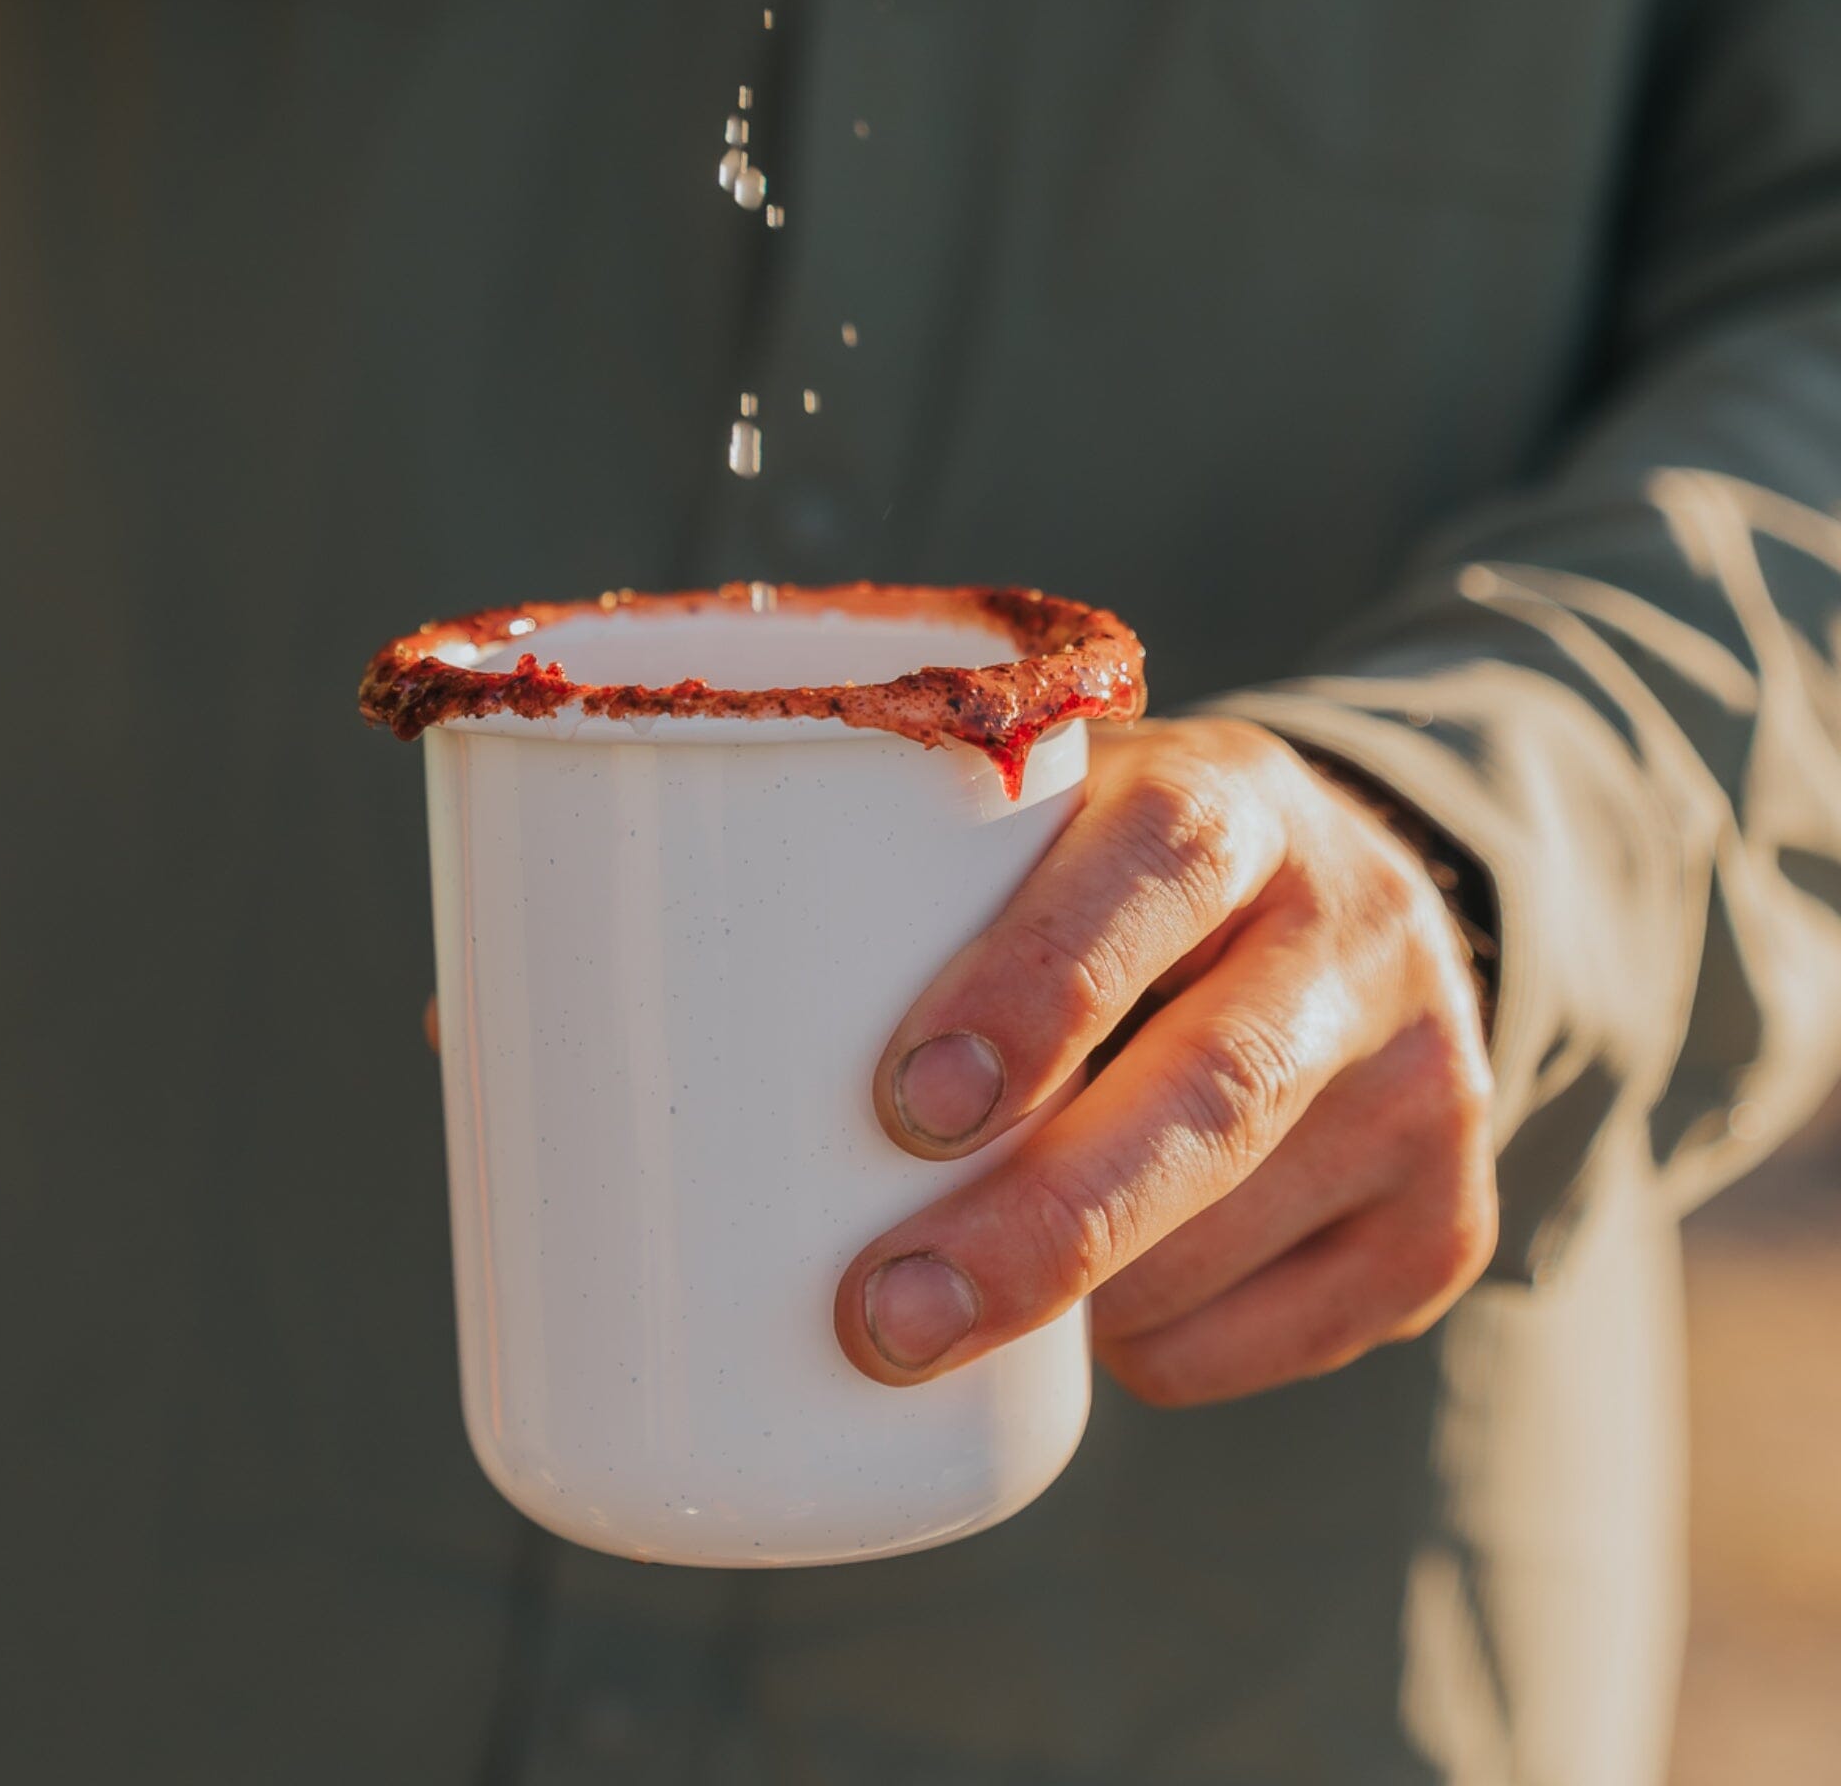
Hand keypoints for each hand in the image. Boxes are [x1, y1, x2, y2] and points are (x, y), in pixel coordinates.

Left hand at [835, 718, 1497, 1406]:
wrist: (1346, 916)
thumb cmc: (1114, 886)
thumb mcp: (1048, 831)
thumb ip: (926, 895)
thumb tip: (700, 1057)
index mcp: (1233, 801)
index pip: (1156, 865)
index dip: (1039, 985)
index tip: (908, 1107)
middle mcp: (1356, 927)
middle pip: (1213, 1093)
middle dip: (1040, 1226)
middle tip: (884, 1317)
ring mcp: (1427, 1078)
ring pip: (1232, 1237)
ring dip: (1079, 1304)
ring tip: (967, 1282)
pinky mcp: (1452, 1214)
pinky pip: (1287, 1335)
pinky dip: (1162, 1352)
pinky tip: (1111, 1308)